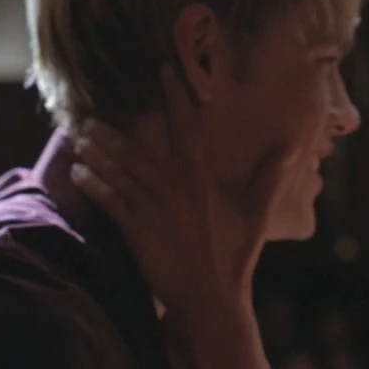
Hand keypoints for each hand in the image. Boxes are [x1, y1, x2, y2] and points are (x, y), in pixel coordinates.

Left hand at [69, 67, 292, 325]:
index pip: (187, 126)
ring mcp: (152, 207)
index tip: (164, 71)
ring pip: (117, 171)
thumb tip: (290, 149)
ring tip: (78, 138)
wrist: (212, 297)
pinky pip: (108, 200)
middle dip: (110, 130)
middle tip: (89, 115)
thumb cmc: (235, 254)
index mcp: (201, 176)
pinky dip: (92, 184)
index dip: (175, 96)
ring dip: (95, 153)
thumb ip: (268, 177)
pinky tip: (79, 172)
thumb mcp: (256, 213)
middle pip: (135, 148)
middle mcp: (174, 185)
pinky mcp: (136, 230)